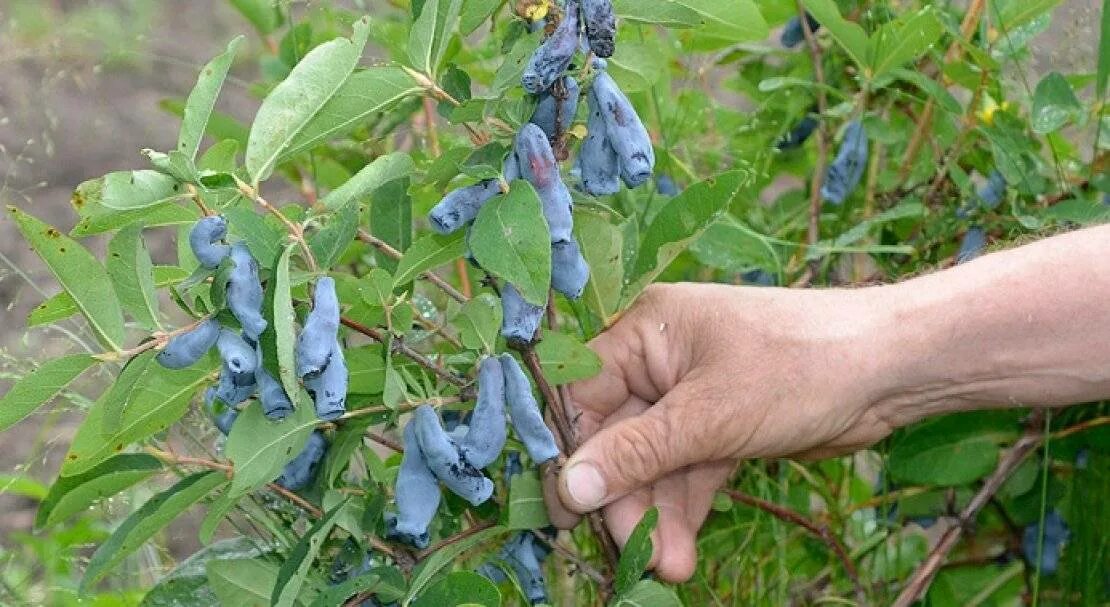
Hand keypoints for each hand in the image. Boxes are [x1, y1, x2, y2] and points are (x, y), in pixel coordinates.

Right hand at [543, 283, 893, 581]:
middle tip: (634, 553)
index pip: (582, 395)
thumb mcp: (710, 416)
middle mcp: (659, 359)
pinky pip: (686, 470)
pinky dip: (685, 508)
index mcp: (644, 332)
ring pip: (653, 463)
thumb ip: (636, 454)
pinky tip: (683, 550)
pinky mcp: (721, 424)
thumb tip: (569, 486)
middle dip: (627, 498)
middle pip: (617, 438)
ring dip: (658, 514)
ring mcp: (690, 393)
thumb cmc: (798, 368)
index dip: (573, 455)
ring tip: (669, 569)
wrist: (891, 369)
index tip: (567, 512)